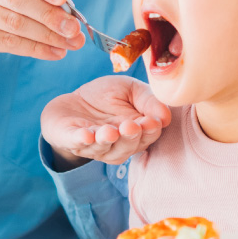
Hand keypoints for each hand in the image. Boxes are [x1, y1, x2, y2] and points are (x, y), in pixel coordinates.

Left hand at [41, 75, 171, 169]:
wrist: (74, 101)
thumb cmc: (107, 96)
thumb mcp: (131, 90)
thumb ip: (148, 100)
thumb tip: (166, 115)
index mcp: (136, 132)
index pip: (147, 135)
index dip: (150, 130)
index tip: (152, 122)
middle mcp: (117, 144)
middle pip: (127, 146)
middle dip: (129, 137)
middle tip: (130, 126)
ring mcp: (94, 146)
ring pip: (103, 148)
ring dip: (107, 140)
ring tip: (110, 131)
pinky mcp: (71, 140)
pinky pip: (77, 143)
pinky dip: (82, 140)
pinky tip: (86, 135)